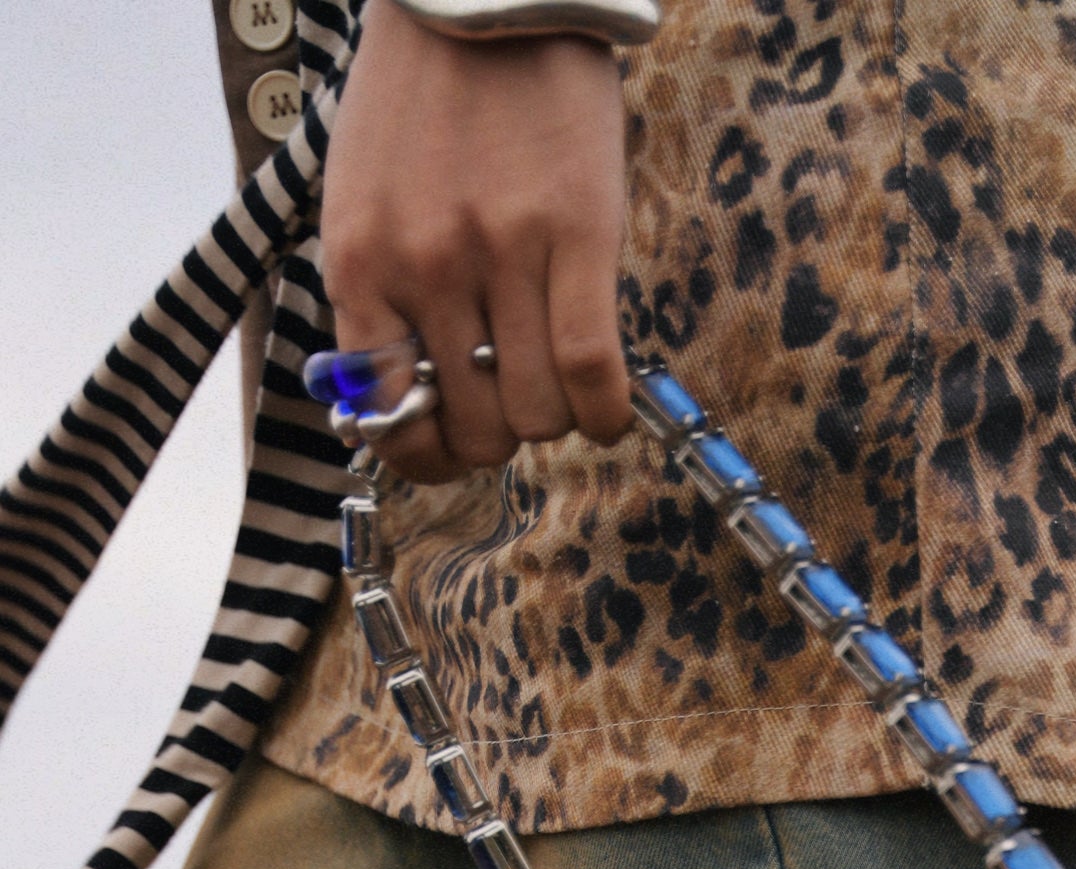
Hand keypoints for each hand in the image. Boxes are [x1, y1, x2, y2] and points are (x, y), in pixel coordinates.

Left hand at [321, 0, 632, 482]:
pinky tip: (606, 411)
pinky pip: (591, 371)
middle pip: (476, 426)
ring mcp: (500, 254)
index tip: (450, 447)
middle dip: (499, 434)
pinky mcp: (576, 236)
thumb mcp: (362, 196)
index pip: (388, 414)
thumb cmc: (422, 96)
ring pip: (536, 411)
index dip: (426, 455)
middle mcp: (422, 267)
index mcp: (358, 261)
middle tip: (513, 400)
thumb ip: (377, 292)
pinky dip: (604, 413)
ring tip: (557, 383)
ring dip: (554, 419)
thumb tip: (409, 399)